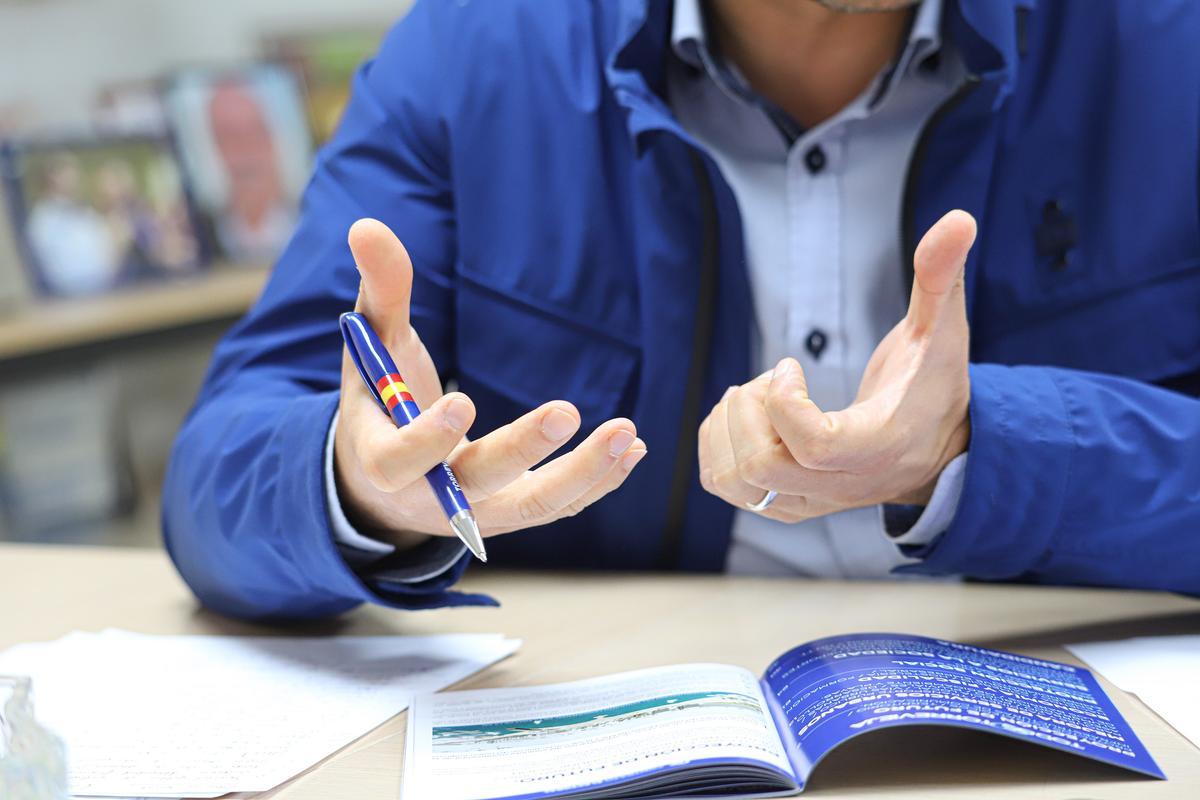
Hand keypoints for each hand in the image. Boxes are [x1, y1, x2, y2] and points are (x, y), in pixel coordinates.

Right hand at [335, 219, 645, 548]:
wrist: (385, 478)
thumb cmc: (380, 400)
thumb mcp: (373, 347)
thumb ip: (380, 291)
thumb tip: (367, 226)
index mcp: (380, 458)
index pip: (398, 459)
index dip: (427, 437)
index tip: (462, 401)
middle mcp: (429, 497)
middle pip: (476, 485)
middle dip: (522, 451)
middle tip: (566, 412)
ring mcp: (476, 512)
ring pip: (531, 507)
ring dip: (582, 474)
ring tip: (625, 434)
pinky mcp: (511, 513)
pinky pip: (559, 507)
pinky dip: (598, 483)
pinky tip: (632, 449)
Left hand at [698, 210, 975, 522]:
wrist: (933, 449)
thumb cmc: (931, 385)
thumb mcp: (942, 330)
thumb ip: (940, 277)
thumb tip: (958, 219)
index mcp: (877, 445)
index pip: (813, 445)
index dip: (784, 400)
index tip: (789, 364)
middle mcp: (841, 485)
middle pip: (761, 468)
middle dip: (745, 412)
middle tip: (765, 381)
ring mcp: (810, 501)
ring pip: (735, 484)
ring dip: (726, 432)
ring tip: (752, 399)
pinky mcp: (787, 505)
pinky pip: (728, 490)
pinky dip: (717, 451)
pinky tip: (744, 418)